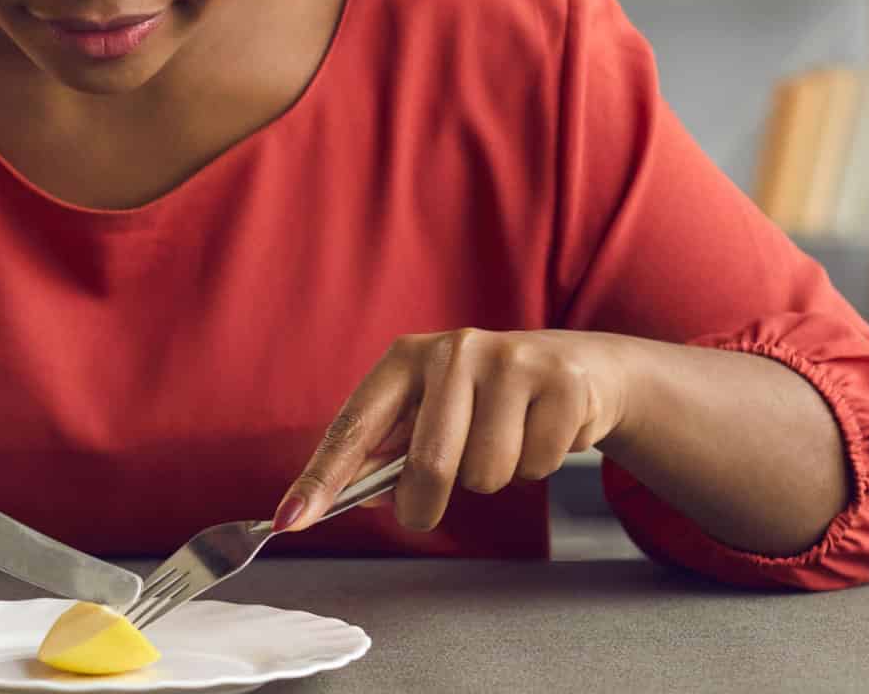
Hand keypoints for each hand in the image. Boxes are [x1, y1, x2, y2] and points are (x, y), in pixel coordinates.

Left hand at [277, 329, 632, 532]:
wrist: (576, 368)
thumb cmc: (487, 399)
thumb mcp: (433, 411)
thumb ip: (392, 451)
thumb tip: (357, 496)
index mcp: (407, 358)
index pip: (355, 425)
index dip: (322, 477)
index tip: (292, 518)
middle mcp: (453, 349)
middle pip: (428, 463)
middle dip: (424, 505)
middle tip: (425, 510)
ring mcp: (509, 361)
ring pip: (487, 472)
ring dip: (494, 477)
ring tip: (505, 441)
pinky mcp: (558, 382)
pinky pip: (536, 465)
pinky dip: (536, 465)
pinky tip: (540, 432)